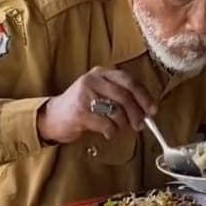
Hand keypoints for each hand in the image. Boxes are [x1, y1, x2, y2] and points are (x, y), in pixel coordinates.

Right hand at [37, 67, 156, 143]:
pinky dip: (112, 132)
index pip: (129, 81)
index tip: (152, 110)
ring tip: (118, 128)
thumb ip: (121, 95)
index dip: (144, 96)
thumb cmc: (82, 106)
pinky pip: (106, 124)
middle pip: (125, 96)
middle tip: (140, 125)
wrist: (52, 117)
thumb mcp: (100, 92)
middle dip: (137, 113)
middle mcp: (93, 79)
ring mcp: (85, 94)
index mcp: (102, 72)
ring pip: (117, 111)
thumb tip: (147, 109)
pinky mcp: (80, 111)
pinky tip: (108, 133)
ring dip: (123, 124)